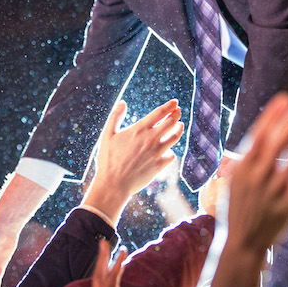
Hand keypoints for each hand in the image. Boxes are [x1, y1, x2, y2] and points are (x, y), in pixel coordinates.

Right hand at [82, 99, 183, 224]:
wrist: (114, 184)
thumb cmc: (108, 159)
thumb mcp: (107, 135)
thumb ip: (115, 116)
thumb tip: (122, 102)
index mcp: (139, 130)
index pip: (159, 113)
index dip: (169, 106)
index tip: (175, 102)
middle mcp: (150, 139)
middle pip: (171, 122)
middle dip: (176, 114)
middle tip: (178, 111)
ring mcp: (156, 153)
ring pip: (175, 137)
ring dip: (178, 130)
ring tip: (179, 126)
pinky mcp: (159, 165)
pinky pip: (171, 155)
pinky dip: (171, 152)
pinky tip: (169, 150)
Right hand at [204, 93, 287, 286]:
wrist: (242, 243)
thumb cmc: (238, 210)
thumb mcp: (234, 181)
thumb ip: (244, 159)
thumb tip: (256, 136)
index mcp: (243, 167)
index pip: (259, 134)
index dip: (273, 115)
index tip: (285, 99)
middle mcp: (259, 175)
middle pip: (278, 141)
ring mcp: (275, 189)